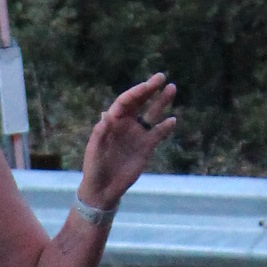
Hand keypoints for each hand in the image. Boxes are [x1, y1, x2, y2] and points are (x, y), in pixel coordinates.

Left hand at [77, 75, 178, 210]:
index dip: (136, 92)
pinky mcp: (147, 147)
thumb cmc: (94, 168)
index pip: (126, 101)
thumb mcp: (94, 151)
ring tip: (172, 88)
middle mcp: (126, 124)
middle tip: (161, 77)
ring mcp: (137, 135)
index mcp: (112, 121)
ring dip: (161, 102)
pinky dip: (166, 127)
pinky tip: (172, 120)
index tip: (148, 86)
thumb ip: (99, 134)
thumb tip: (106, 116)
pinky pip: (158, 133)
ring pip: (151, 114)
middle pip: (140, 102)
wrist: (103, 188)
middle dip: (150, 89)